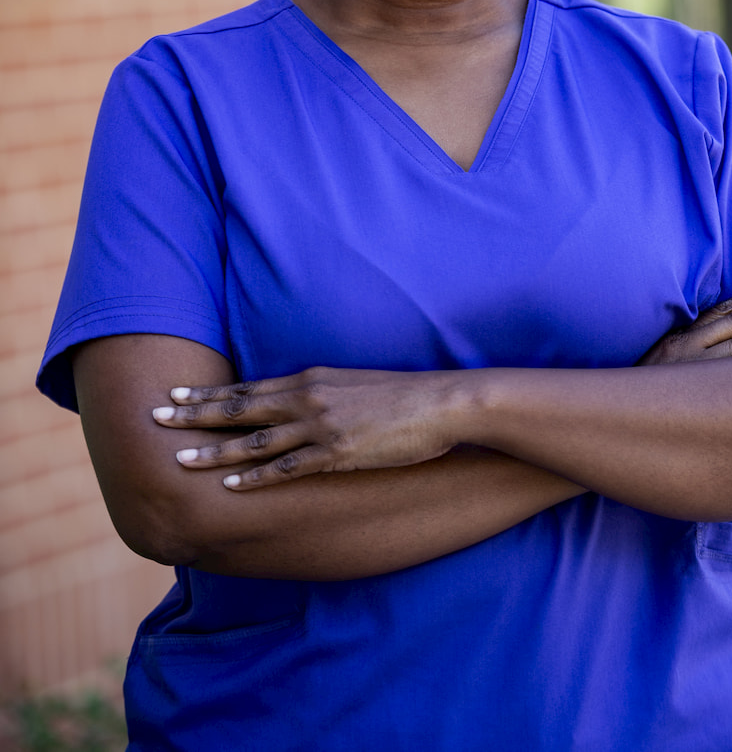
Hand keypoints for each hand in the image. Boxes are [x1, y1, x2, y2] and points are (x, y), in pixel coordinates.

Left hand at [152, 366, 468, 489]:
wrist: (442, 403)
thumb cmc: (402, 396)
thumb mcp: (352, 384)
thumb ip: (319, 394)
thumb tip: (294, 405)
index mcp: (311, 379)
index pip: (248, 387)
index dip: (209, 392)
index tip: (175, 392)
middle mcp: (308, 398)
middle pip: (240, 408)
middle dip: (195, 413)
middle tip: (155, 415)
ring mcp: (321, 426)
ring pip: (255, 440)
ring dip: (214, 450)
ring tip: (179, 459)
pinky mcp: (338, 453)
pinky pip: (288, 468)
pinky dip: (255, 477)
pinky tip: (230, 484)